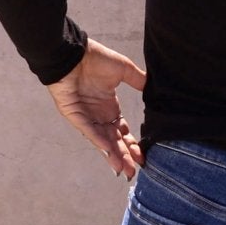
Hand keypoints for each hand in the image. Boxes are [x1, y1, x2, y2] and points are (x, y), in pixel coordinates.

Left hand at [47, 39, 146, 179]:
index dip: (132, 144)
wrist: (72, 51)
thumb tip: (153, 88)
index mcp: (109, 107)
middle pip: (113, 141)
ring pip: (102, 140)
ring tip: (122, 170)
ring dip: (112, 155)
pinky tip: (108, 150)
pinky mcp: (73, 114)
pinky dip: (98, 140)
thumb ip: (137, 80)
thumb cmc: (95, 58)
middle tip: (133, 172)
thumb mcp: (123, 70)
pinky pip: (87, 129)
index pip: (122, 132)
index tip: (142, 156)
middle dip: (124, 157)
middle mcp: (98, 115)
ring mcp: (85, 116)